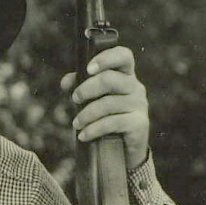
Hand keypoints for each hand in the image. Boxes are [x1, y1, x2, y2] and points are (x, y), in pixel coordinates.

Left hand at [60, 46, 149, 168]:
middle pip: (110, 79)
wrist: (123, 149)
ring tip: (76, 124)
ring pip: (108, 103)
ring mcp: (140, 104)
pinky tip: (83, 136)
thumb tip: (66, 82)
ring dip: (86, 115)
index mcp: (125, 75)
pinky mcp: (139, 123)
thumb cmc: (105, 117)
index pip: (123, 55)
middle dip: (86, 89)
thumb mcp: (91, 100)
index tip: (88, 69)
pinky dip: (93, 129)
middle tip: (74, 99)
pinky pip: (112, 123)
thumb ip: (79, 86)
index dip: (106, 58)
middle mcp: (135, 87)